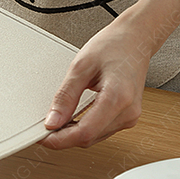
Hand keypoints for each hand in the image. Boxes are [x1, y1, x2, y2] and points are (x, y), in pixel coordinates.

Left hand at [39, 17, 150, 148]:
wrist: (136, 39)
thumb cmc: (113, 46)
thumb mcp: (81, 66)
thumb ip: (65, 96)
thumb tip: (52, 120)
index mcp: (118, 98)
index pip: (85, 133)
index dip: (60, 139)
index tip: (43, 136)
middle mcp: (128, 112)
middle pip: (89, 138)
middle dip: (64, 136)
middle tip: (44, 125)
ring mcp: (130, 116)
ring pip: (95, 137)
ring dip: (73, 133)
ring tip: (57, 119)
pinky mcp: (128, 116)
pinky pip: (101, 130)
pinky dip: (84, 127)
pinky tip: (73, 118)